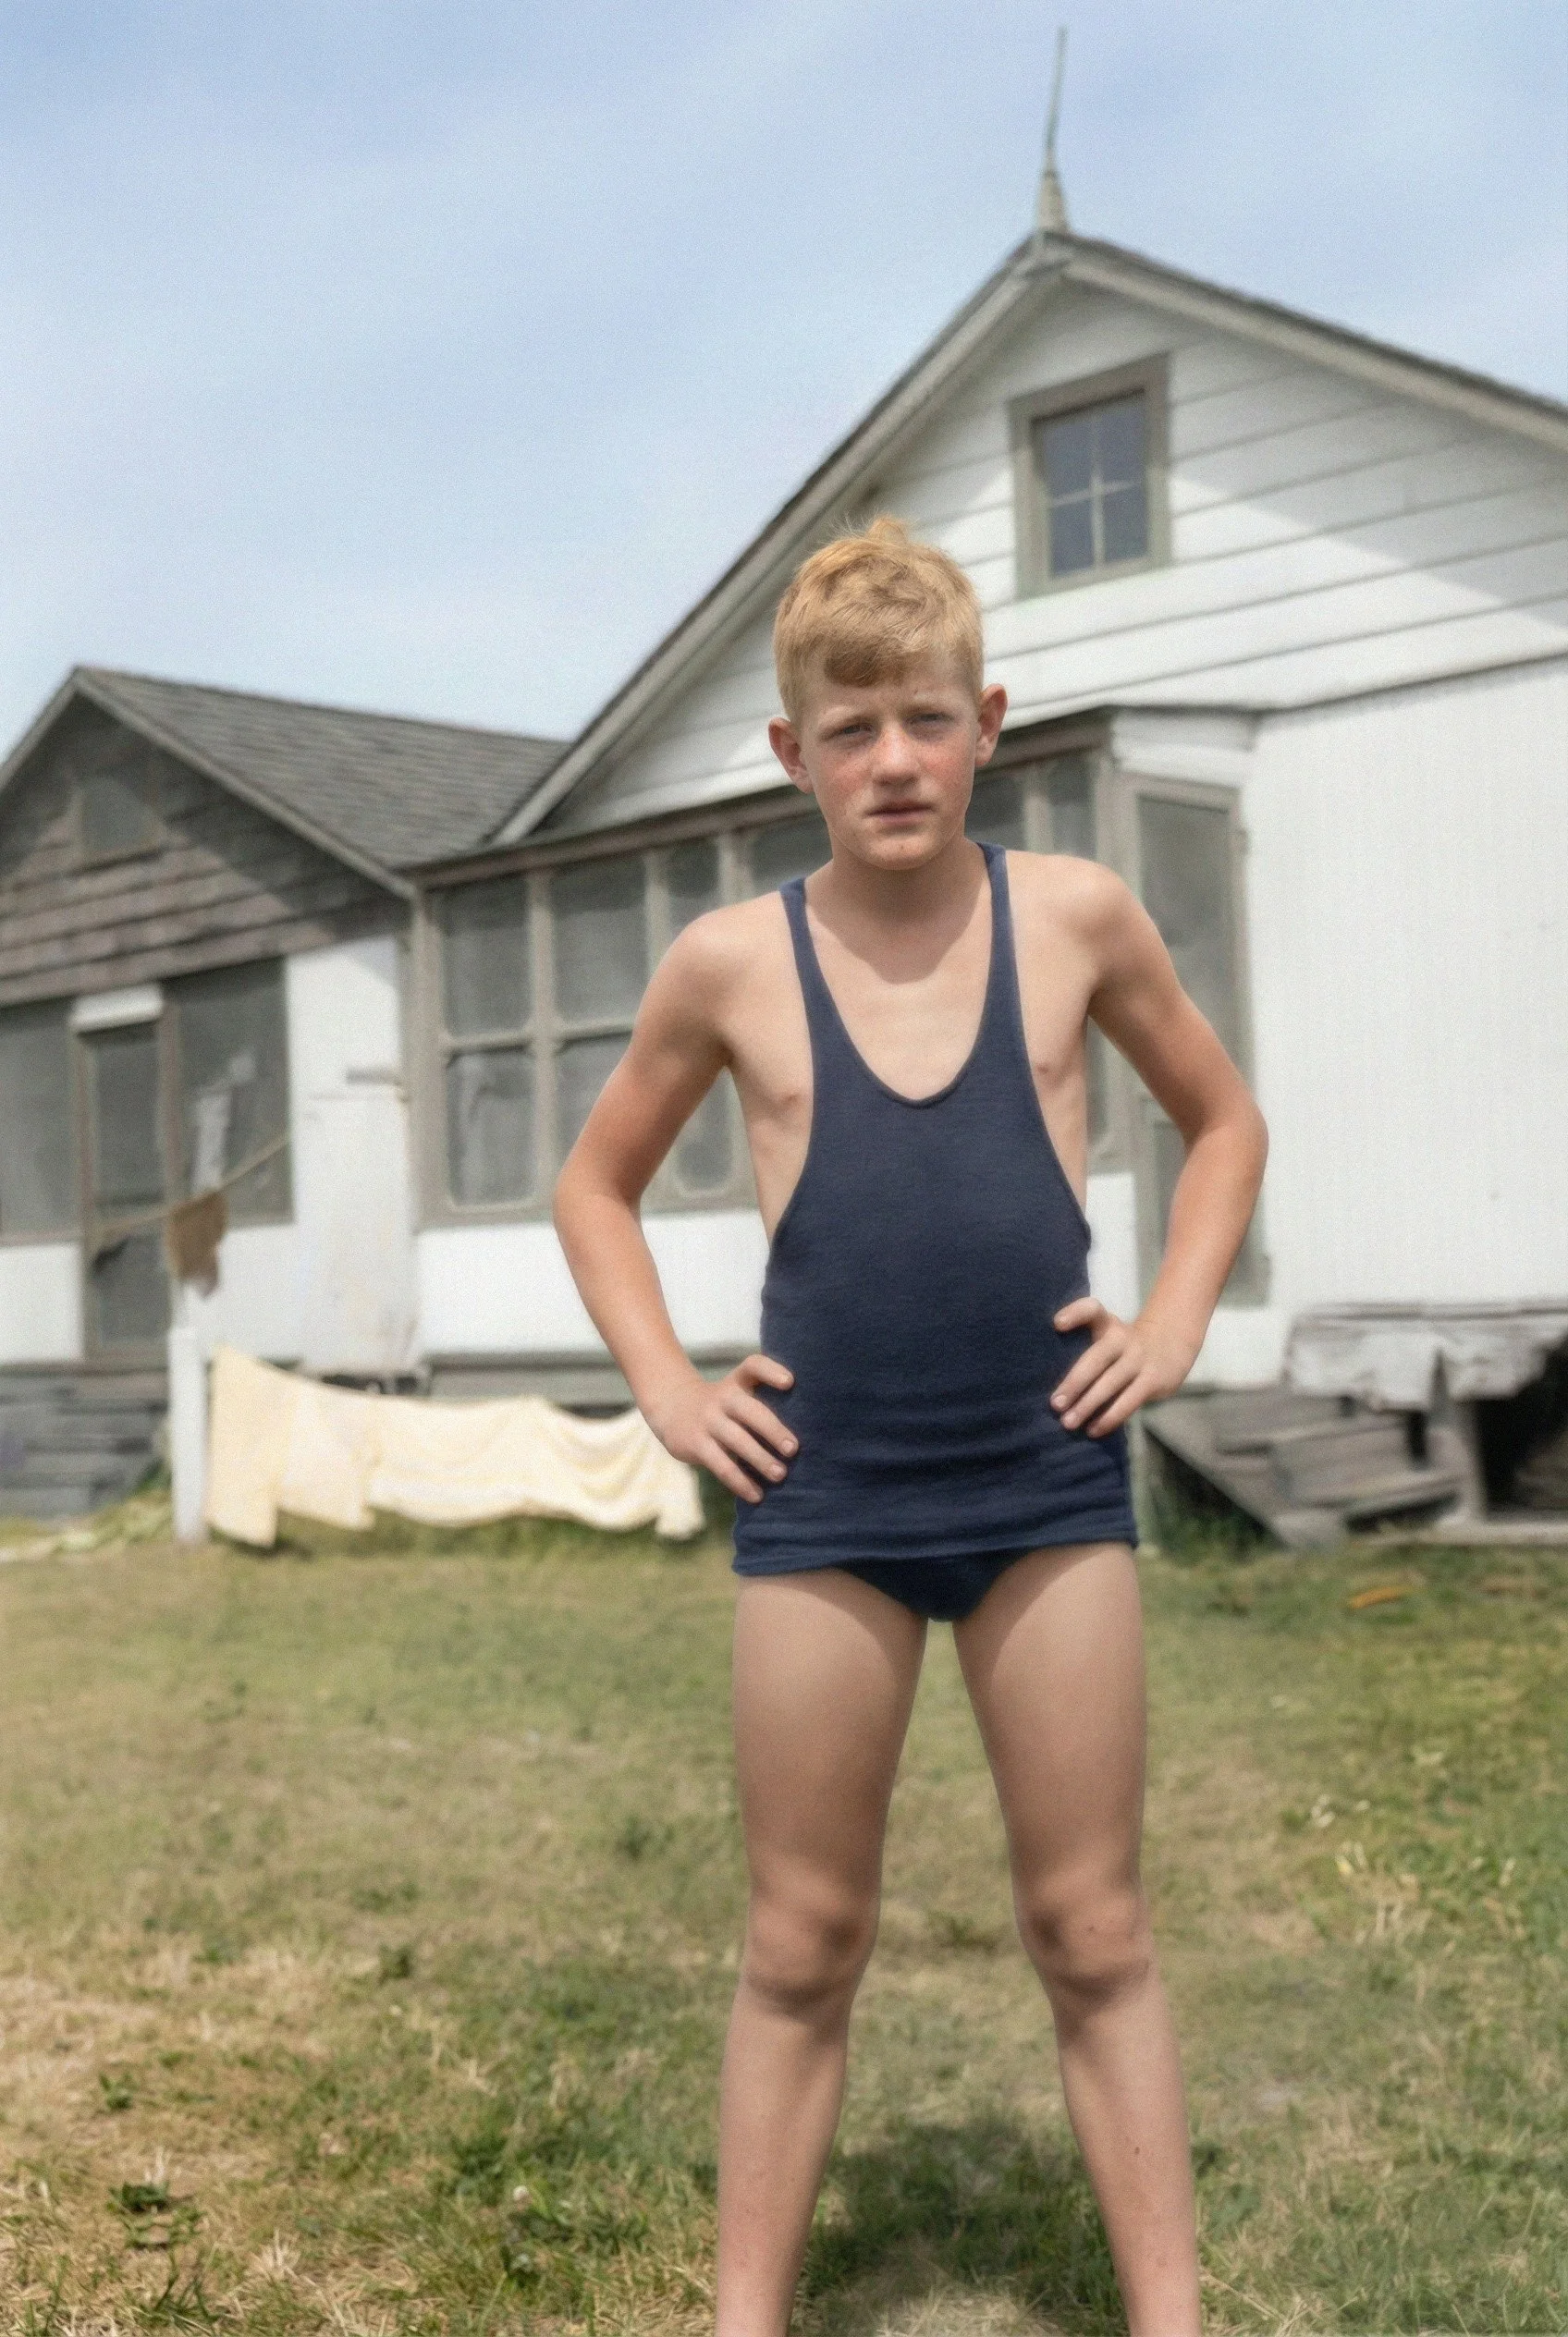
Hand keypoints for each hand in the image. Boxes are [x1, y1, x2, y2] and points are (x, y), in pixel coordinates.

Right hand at [645, 1354, 796, 1504]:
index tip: (790, 1382)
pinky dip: (740, 1482)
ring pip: (737, 1441)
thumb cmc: (721, 1404)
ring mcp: (708, 1421)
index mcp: (737, 1382)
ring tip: (780, 1475)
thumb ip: (762, 1404)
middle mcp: (722, 1398)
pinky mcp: (696, 1444)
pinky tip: (756, 1495)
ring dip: (760, 1460)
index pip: (753, 1366)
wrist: (672, 1405)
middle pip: (750, 1410)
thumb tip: (803, 1439)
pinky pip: (721, 1465)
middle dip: (773, 1429)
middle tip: (793, 1449)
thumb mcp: (736, 1391)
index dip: (771, 1371)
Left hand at [1049, 1298, 1194, 1436]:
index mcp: (1107, 1324)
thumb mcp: (1107, 1332)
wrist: (1172, 1342)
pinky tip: (1093, 1430)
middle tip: (1055, 1404)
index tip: (1057, 1324)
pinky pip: (1128, 1402)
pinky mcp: (1153, 1380)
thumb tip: (1055, 1385)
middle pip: (1095, 1359)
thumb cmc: (1125, 1344)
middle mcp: (1122, 1338)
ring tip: (1068, 1423)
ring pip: (1110, 1384)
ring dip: (1088, 1405)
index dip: (1074, 1314)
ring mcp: (1139, 1359)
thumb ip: (1083, 1343)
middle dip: (1074, 1383)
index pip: (1091, 1310)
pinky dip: (1109, 1418)